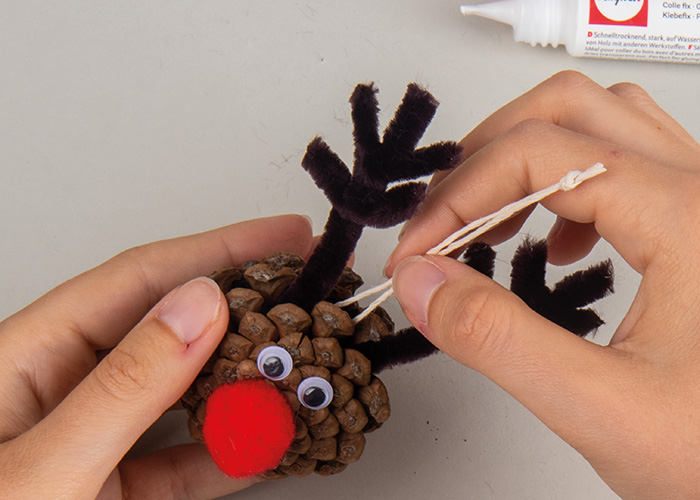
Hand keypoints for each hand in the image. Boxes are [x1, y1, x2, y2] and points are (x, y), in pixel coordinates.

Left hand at [0, 215, 313, 499]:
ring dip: (247, 385)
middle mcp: (61, 390)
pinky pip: (182, 459)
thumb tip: (199, 306)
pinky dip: (230, 451)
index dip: (220, 248)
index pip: (142, 278)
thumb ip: (123, 388)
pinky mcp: (109, 491)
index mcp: (27, 357)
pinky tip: (267, 444)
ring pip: (184, 395)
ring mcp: (89, 442)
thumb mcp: (41, 473)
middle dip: (246, 311)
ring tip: (301, 372)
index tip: (286, 236)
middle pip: (171, 329)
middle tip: (311, 300)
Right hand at [386, 71, 699, 498]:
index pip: (539, 155)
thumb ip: (499, 339)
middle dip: (485, 157)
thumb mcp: (603, 407)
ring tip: (488, 219)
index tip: (416, 252)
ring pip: (600, 122)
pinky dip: (566, 183)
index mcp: (686, 218)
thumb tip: (423, 283)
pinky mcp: (696, 226)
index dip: (459, 197)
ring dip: (527, 157)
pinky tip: (555, 242)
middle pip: (569, 109)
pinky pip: (625, 162)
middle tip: (441, 220)